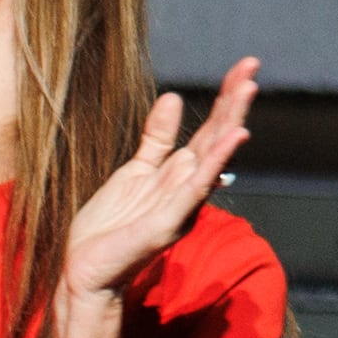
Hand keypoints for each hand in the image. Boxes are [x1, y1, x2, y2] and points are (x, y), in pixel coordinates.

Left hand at [62, 62, 258, 305]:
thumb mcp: (134, 171)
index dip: (225, 97)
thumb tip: (174, 97)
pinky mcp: (169, 222)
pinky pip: (197, 188)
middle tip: (251, 66)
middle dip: (234, 101)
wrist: (86, 271)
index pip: (210, 129)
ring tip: (248, 89)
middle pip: (217, 136)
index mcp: (180, 173)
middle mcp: (189, 186)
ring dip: (232, 121)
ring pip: (214, 156)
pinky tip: (234, 138)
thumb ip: (157, 139)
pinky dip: (217, 162)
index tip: (243, 66)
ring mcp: (183, 204)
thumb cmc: (109, 227)